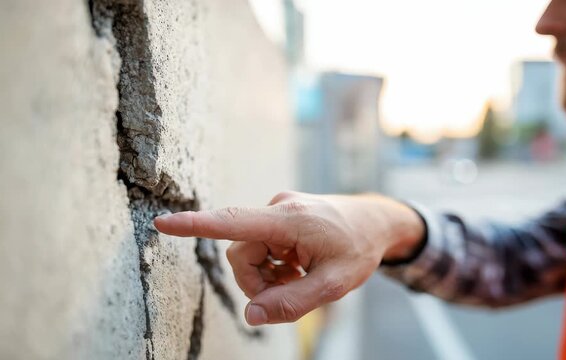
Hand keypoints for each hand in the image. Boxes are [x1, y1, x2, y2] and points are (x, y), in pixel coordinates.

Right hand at [153, 191, 423, 325]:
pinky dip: (275, 264)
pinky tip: (300, 265)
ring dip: (268, 274)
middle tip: (291, 290)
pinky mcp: (281, 215)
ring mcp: (279, 210)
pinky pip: (262, 247)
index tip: (162, 222)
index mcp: (290, 220)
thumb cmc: (359, 249)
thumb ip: (292, 303)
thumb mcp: (334, 285)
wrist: (377, 221)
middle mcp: (279, 209)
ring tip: (300, 276)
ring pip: (250, 253)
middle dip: (258, 281)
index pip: (234, 222)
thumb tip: (251, 316)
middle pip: (241, 255)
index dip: (195, 225)